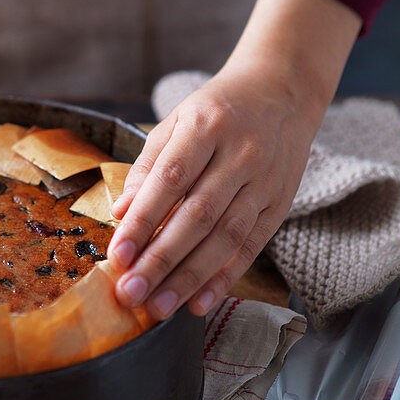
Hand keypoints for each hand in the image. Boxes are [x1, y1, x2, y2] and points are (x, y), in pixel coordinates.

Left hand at [107, 66, 315, 318]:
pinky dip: (224, 278)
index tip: (117, 256)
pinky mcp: (280, 203)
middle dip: (161, 260)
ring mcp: (265, 181)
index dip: (142, 221)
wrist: (282, 92)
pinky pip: (252, 246)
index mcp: (207, 126)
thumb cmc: (218, 109)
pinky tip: (199, 302)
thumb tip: (121, 213)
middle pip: (198, 216)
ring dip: (189, 278)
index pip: (170, 181)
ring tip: (158, 307)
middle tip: (131, 293)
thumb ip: (148, 167)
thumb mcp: (177, 121)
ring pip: (225, 237)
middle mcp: (241, 154)